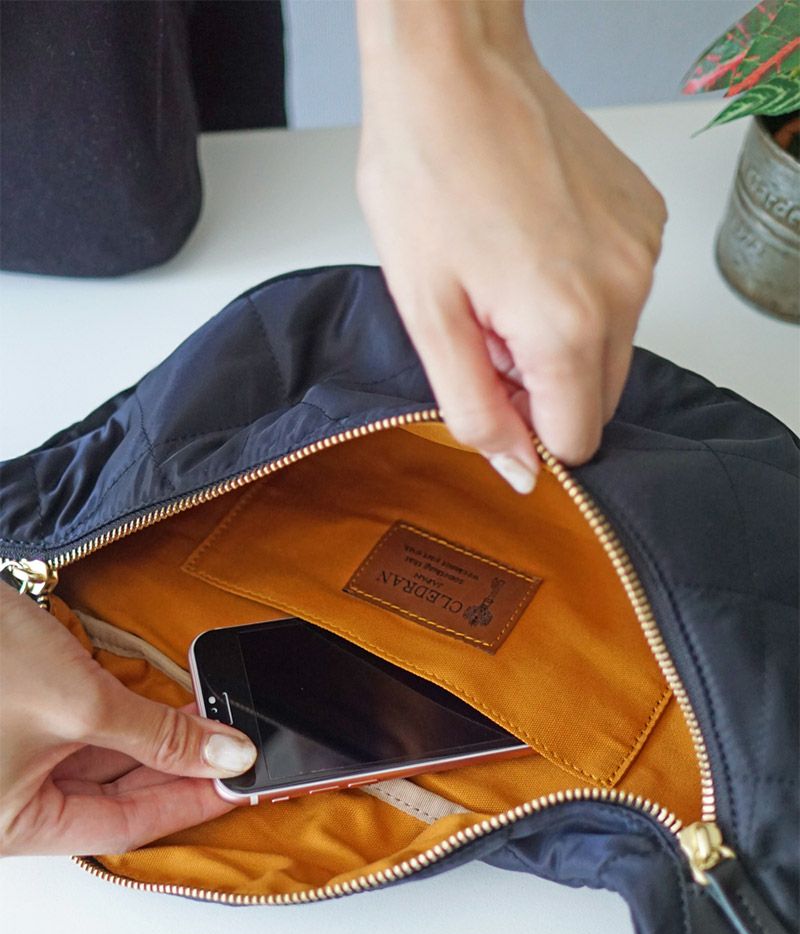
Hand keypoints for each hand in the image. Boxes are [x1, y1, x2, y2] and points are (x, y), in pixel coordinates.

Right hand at [0, 586, 255, 855]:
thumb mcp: (80, 703)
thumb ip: (159, 735)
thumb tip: (224, 754)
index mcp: (14, 825)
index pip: (125, 827)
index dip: (189, 804)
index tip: (240, 785)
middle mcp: (11, 801)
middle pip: (116, 798)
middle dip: (179, 770)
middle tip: (236, 750)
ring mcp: (13, 761)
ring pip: (103, 764)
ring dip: (159, 743)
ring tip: (213, 722)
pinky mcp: (20, 719)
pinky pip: (85, 734)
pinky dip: (129, 722)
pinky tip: (170, 706)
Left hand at [356, 0, 666, 490]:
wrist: (454, 69)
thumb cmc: (427, 171)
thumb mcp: (427, 314)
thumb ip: (475, 409)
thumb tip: (520, 471)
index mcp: (568, 325)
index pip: (574, 439)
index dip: (524, 426)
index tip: (489, 382)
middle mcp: (624, 290)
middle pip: (598, 398)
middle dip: (542, 383)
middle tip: (487, 322)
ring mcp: (642, 251)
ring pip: (610, 347)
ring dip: (559, 336)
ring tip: (505, 273)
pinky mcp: (646, 220)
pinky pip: (621, 293)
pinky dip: (580, 290)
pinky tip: (533, 244)